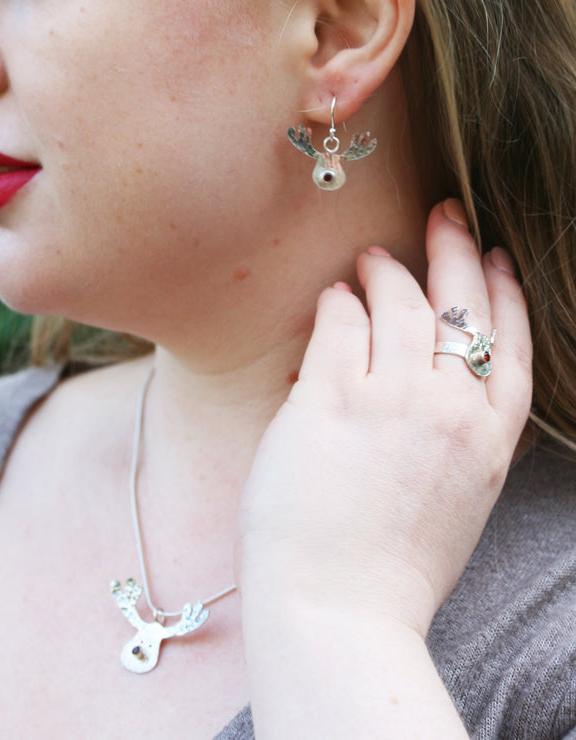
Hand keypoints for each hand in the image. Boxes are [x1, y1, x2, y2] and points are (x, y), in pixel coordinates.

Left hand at [237, 199, 531, 635]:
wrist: (340, 615)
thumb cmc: (389, 571)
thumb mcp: (452, 504)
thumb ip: (453, 442)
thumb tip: (429, 389)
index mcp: (487, 441)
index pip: (508, 344)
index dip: (503, 292)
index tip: (495, 256)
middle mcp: (449, 411)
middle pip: (462, 306)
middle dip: (455, 250)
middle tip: (443, 215)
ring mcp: (390, 402)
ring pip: (400, 304)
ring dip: (387, 270)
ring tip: (370, 257)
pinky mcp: (330, 401)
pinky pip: (340, 326)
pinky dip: (338, 303)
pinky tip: (333, 296)